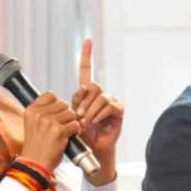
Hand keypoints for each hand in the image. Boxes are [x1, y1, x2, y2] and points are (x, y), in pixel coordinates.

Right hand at [21, 91, 81, 171]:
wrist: (34, 164)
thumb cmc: (36, 147)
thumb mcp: (33, 125)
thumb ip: (43, 113)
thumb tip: (60, 104)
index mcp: (31, 111)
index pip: (50, 95)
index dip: (57, 104)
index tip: (55, 115)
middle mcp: (39, 114)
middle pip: (63, 104)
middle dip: (65, 115)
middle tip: (60, 127)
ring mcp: (49, 122)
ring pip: (71, 114)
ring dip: (71, 123)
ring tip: (63, 133)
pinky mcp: (59, 131)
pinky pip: (75, 124)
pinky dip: (75, 132)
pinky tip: (67, 138)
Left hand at [71, 38, 123, 185]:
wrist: (91, 150)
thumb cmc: (80, 135)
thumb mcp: (72, 117)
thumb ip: (73, 103)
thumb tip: (79, 92)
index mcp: (86, 93)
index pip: (87, 71)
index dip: (87, 55)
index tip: (88, 40)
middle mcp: (100, 94)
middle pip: (92, 85)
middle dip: (83, 101)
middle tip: (78, 116)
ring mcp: (110, 101)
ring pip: (100, 96)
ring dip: (91, 110)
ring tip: (86, 122)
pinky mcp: (119, 110)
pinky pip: (109, 105)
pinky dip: (100, 114)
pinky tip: (96, 122)